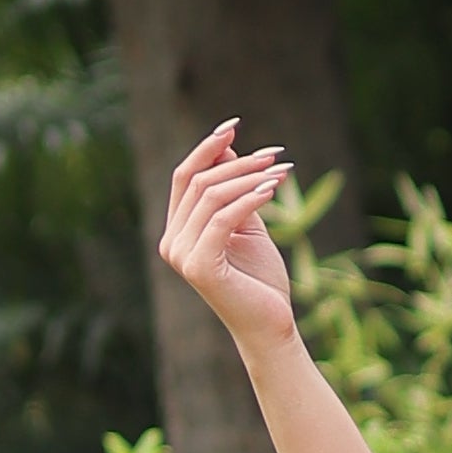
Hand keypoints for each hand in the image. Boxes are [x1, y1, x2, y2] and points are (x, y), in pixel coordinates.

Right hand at [158, 121, 297, 356]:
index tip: (234, 125)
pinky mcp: (199, 267)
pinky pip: (221, 218)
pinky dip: (248, 199)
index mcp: (177, 231)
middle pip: (198, 182)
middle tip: (276, 155)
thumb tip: (228, 148)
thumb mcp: (247, 225)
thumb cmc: (260, 280)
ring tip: (280, 171)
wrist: (270, 326)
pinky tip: (272, 189)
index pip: (184, 177)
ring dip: (248, 177)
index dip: (207, 148)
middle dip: (238, 162)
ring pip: (210, 196)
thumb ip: (235, 191)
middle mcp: (171, 242)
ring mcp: (181, 256)